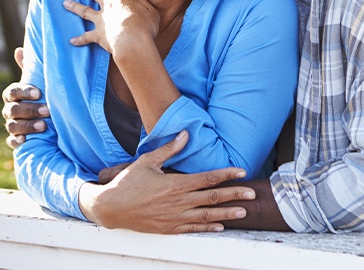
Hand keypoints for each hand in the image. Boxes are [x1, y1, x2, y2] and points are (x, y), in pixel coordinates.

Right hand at [2, 47, 49, 148]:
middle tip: (47, 110)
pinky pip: (11, 141)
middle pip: (14, 109)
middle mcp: (9, 109)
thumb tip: (19, 49)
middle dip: (30, 110)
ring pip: (13, 126)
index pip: (13, 91)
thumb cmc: (42, 94)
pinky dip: (17, 141)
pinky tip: (25, 140)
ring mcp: (11, 124)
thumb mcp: (38, 81)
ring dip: (28, 126)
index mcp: (13, 94)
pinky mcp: (15, 139)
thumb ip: (30, 67)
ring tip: (44, 126)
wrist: (47, 117)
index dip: (24, 92)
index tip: (38, 93)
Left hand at [64, 0, 159, 55]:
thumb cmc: (146, 27)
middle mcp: (109, 7)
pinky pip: (86, 37)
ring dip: (74, 6)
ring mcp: (101, 21)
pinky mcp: (98, 35)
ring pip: (85, 11)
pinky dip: (79, 39)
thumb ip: (144, 2)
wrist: (133, 42)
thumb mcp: (151, 11)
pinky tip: (71, 41)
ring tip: (64, 2)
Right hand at [80, 130, 255, 233]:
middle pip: (212, 199)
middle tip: (252, 194)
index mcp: (175, 184)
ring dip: (226, 214)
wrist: (111, 208)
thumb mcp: (148, 160)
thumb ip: (169, 148)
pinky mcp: (168, 228)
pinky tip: (220, 227)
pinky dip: (208, 228)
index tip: (241, 172)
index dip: (226, 175)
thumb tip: (186, 133)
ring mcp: (174, 217)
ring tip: (243, 212)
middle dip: (234, 195)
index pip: (208, 178)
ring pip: (206, 216)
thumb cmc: (128, 182)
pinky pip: (193, 229)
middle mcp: (178, 202)